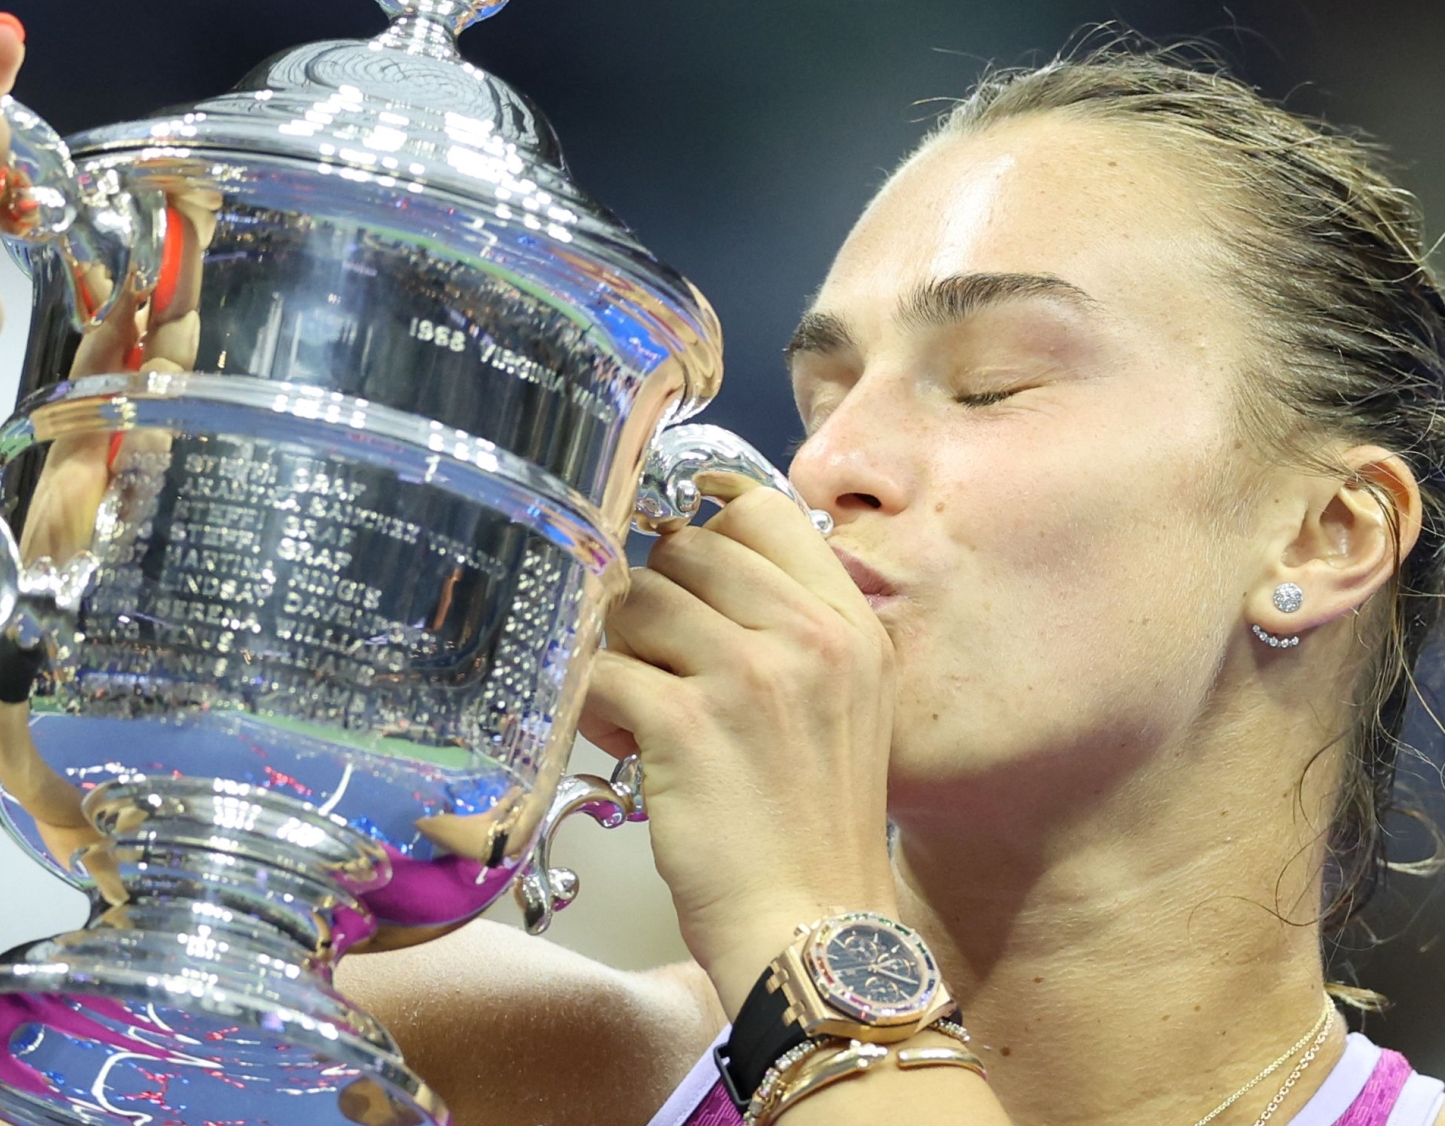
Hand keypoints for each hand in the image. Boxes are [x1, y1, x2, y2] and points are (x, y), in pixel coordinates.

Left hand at [579, 475, 899, 1016]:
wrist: (815, 931)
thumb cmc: (816, 832)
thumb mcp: (843, 709)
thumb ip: (789, 637)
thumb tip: (692, 580)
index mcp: (850, 626)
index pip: (763, 512)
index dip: (703, 515)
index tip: (669, 533)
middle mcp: (807, 636)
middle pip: (686, 547)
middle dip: (652, 596)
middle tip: (655, 661)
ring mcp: (747, 674)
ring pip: (636, 603)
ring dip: (620, 650)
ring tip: (641, 713)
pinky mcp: (685, 722)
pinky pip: (602, 672)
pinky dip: (595, 704)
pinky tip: (623, 746)